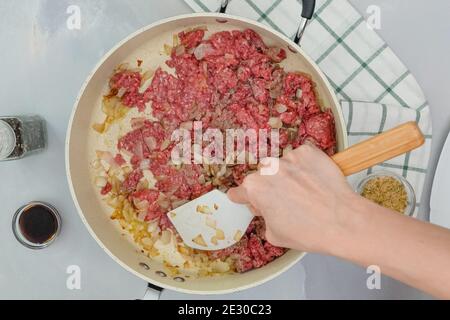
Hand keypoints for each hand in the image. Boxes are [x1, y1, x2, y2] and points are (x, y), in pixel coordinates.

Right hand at [227, 144, 359, 253]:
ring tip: (304, 192)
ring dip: (288, 175)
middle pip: (262, 177)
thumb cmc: (309, 231)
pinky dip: (305, 167)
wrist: (343, 221)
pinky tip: (313, 182)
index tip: (247, 199)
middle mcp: (268, 168)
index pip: (239, 192)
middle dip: (270, 187)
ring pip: (281, 166)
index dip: (245, 199)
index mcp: (254, 188)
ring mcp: (288, 157)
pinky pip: (300, 158)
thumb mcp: (274, 235)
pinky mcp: (307, 151)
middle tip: (286, 202)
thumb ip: (264, 217)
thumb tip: (268, 210)